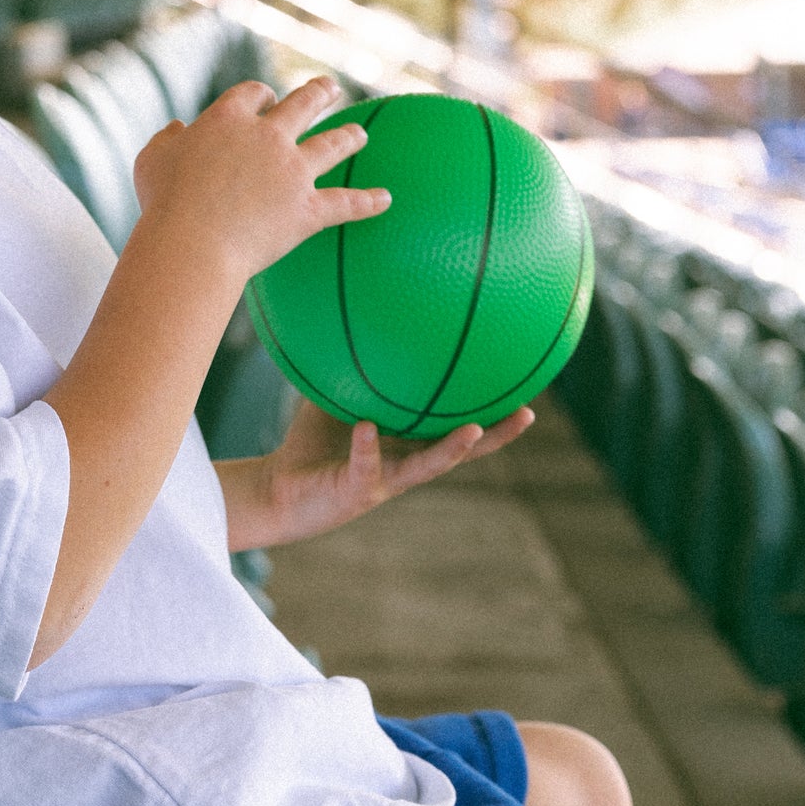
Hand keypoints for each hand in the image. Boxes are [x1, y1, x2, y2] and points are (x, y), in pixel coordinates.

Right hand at [132, 75, 390, 290]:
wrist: (193, 241)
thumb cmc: (164, 204)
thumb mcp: (151, 163)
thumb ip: (165, 141)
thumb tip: (177, 130)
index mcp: (229, 120)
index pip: (252, 95)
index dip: (261, 96)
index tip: (267, 98)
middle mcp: (267, 137)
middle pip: (302, 106)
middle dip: (318, 94)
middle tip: (329, 88)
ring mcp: (292, 171)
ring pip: (331, 145)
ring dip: (349, 137)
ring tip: (361, 134)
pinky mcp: (307, 208)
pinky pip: (345, 203)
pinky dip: (367, 202)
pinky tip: (386, 199)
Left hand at [219, 395, 534, 550]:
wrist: (277, 489)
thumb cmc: (312, 443)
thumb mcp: (338, 397)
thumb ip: (354, 368)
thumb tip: (363, 313)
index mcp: (409, 444)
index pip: (460, 426)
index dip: (493, 413)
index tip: (527, 388)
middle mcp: (406, 465)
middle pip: (463, 452)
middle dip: (496, 435)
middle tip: (527, 413)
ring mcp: (384, 481)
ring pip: (427, 468)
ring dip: (451, 450)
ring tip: (474, 430)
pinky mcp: (354, 492)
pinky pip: (363, 464)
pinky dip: (365, 446)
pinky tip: (367, 427)